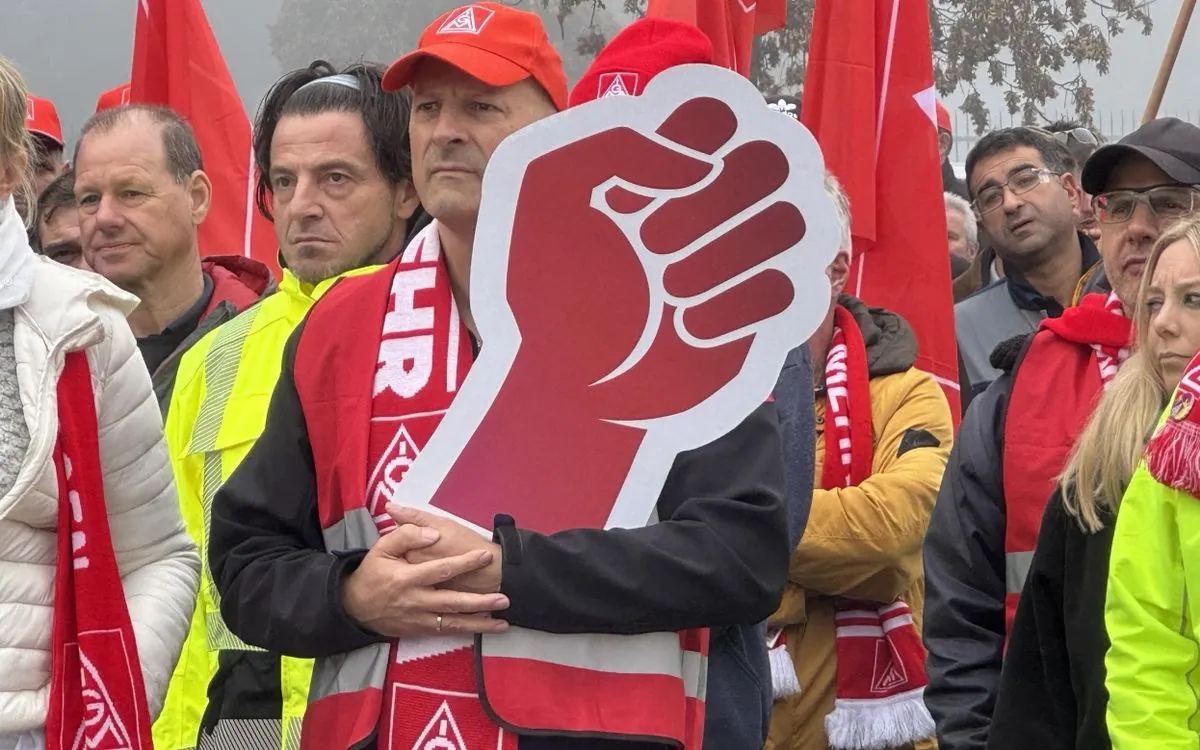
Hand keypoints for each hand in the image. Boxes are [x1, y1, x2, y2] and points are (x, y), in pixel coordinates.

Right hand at [340, 522, 507, 637]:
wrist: (354, 606)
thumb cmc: (372, 573)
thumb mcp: (382, 548)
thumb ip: (406, 535)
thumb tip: (433, 534)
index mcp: (406, 578)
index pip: (440, 570)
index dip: (464, 563)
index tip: (485, 555)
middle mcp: (415, 601)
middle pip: (451, 602)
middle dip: (479, 601)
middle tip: (504, 597)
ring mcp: (418, 619)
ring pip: (452, 623)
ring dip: (479, 623)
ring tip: (503, 622)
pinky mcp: (420, 630)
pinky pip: (447, 631)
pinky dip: (467, 630)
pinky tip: (487, 628)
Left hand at [409, 71, 835, 534]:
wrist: (559, 379)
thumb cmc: (547, 284)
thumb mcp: (554, 188)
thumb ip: (622, 148)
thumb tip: (703, 167)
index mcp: (662, 163)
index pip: (720, 114)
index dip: (702, 134)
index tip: (651, 179)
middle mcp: (709, 203)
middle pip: (771, 160)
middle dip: (715, 199)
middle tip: (650, 241)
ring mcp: (737, 258)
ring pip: (790, 220)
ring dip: (726, 252)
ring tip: (666, 286)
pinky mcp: (753, 317)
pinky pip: (786, 287)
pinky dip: (735, 306)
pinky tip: (686, 326)